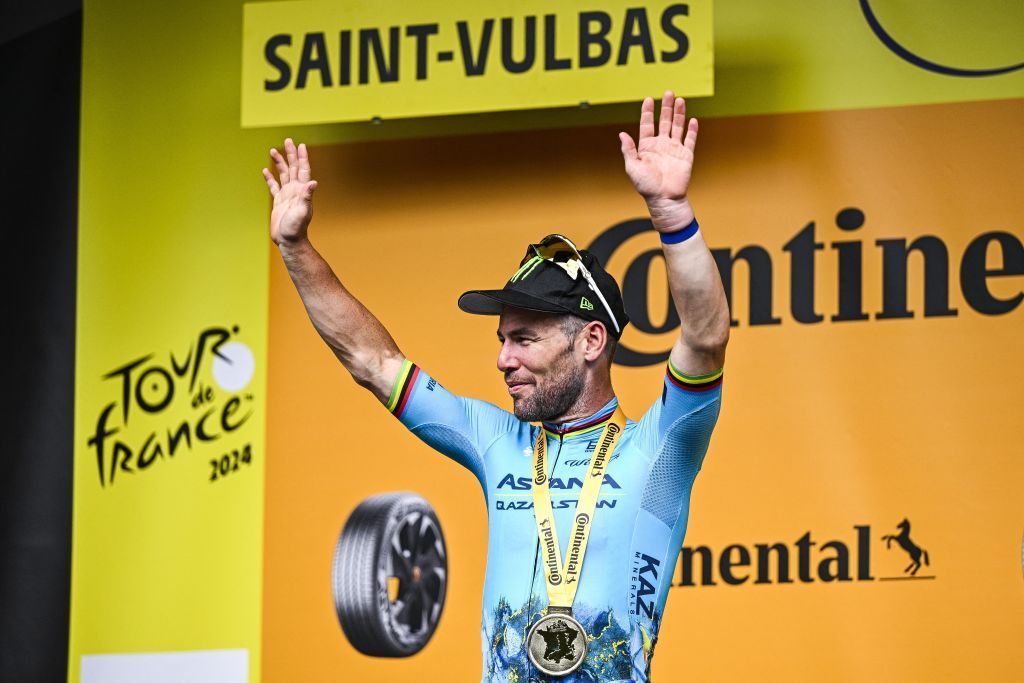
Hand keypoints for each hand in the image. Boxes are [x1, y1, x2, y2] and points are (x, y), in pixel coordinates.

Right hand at [262, 138, 317, 245]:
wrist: (289, 241)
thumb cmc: (296, 228)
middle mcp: (295, 190)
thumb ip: (306, 196)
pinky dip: (270, 178)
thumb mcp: (302, 211)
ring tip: (273, 150)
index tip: (300, 145)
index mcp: (302, 191)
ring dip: (279, 162)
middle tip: (288, 140)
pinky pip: (274, 186)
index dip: (302, 157)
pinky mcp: (279, 201)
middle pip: (294, 168)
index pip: (303, 170)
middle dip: (291, 154)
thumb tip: (313, 182)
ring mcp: (287, 195)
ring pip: (283, 174)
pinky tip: (266, 170)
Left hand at [619, 91, 697, 231]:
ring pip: (677, 127)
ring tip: (680, 100)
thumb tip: (621, 134)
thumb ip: (628, 150)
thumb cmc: (646, 186)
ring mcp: (674, 149)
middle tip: (668, 92)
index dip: (648, 112)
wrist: (664, 199)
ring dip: (679, 113)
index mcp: (647, 147)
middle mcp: (661, 145)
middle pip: (664, 121)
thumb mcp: (632, 167)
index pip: (647, 125)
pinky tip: (692, 120)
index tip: (649, 99)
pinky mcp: (686, 156)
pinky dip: (692, 130)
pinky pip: (690, 140)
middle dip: (666, 107)